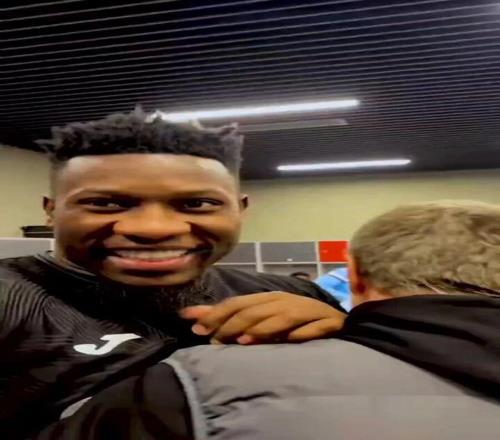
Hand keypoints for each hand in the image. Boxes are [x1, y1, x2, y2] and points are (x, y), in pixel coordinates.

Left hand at [180, 292, 345, 344]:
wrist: (335, 321)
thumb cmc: (290, 319)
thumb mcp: (258, 316)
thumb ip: (226, 316)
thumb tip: (189, 315)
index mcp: (267, 298)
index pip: (238, 303)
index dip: (217, 314)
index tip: (196, 329)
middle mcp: (284, 301)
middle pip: (256, 310)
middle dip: (234, 323)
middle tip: (215, 340)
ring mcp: (307, 311)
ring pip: (283, 318)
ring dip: (263, 328)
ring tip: (243, 341)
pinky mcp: (327, 323)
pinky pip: (314, 327)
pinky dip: (301, 333)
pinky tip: (289, 341)